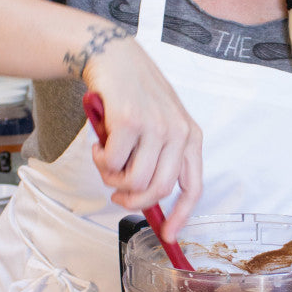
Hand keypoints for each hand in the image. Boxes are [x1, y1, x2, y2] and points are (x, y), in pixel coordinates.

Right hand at [82, 37, 202, 237]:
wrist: (115, 57)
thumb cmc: (135, 95)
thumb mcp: (159, 124)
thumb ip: (159, 158)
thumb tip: (147, 199)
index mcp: (190, 136)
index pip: (193, 187)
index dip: (180, 216)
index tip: (167, 234)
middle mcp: (178, 132)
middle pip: (157, 191)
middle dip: (132, 202)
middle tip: (116, 196)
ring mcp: (155, 126)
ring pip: (133, 181)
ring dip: (111, 179)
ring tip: (105, 161)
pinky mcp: (130, 122)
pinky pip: (111, 163)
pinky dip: (100, 161)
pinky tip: (98, 145)